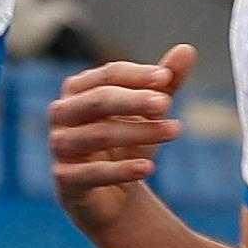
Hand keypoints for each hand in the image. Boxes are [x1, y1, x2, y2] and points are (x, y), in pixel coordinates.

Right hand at [49, 45, 194, 226]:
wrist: (112, 198)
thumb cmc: (127, 146)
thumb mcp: (150, 115)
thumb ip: (165, 84)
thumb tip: (188, 49)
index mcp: (78, 90)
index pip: (108, 75)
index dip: (137, 75)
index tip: (167, 78)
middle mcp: (62, 114)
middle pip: (98, 100)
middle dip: (134, 100)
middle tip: (167, 104)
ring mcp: (60, 147)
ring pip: (99, 134)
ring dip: (138, 132)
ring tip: (175, 131)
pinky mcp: (64, 180)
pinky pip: (91, 173)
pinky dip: (121, 170)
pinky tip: (149, 169)